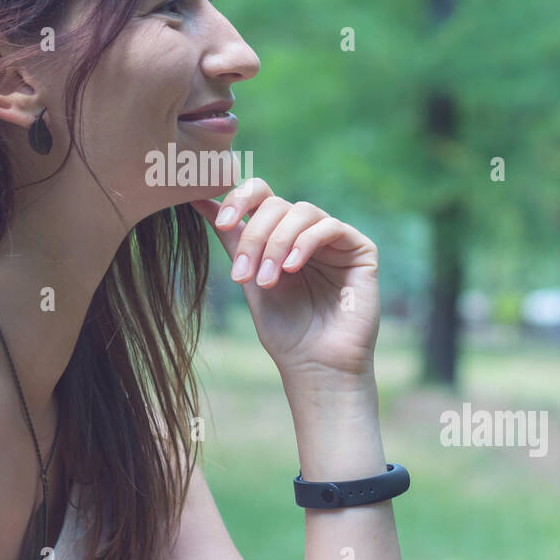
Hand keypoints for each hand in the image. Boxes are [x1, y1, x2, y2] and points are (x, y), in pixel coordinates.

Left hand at [190, 178, 379, 393]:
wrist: (315, 364)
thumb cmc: (284, 329)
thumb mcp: (249, 278)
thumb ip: (233, 239)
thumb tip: (198, 200)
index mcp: (281, 235)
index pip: (261, 195)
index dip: (239, 198)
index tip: (220, 221)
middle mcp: (307, 232)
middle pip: (276, 204)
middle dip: (255, 236)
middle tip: (243, 273)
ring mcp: (335, 239)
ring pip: (301, 212)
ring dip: (276, 244)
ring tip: (267, 280)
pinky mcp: (360, 249)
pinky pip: (330, 227)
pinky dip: (305, 243)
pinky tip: (292, 268)